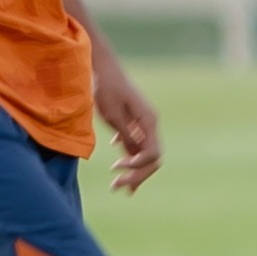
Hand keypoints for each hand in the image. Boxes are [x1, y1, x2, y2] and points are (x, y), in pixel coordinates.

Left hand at [93, 54, 163, 192]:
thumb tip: (135, 157)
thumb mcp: (113, 115)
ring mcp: (144, 125)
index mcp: (149, 121)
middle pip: (152, 160)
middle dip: (137, 176)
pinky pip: (138, 147)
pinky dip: (130, 159)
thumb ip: (126, 136)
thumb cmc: (106, 89)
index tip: (117, 166)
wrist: (103, 69)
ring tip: (117, 185)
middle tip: (116, 187)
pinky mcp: (135, 124)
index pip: (153, 155)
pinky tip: (119, 163)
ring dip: (133, 171)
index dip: (137, 166)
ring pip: (145, 156)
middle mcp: (151, 125)